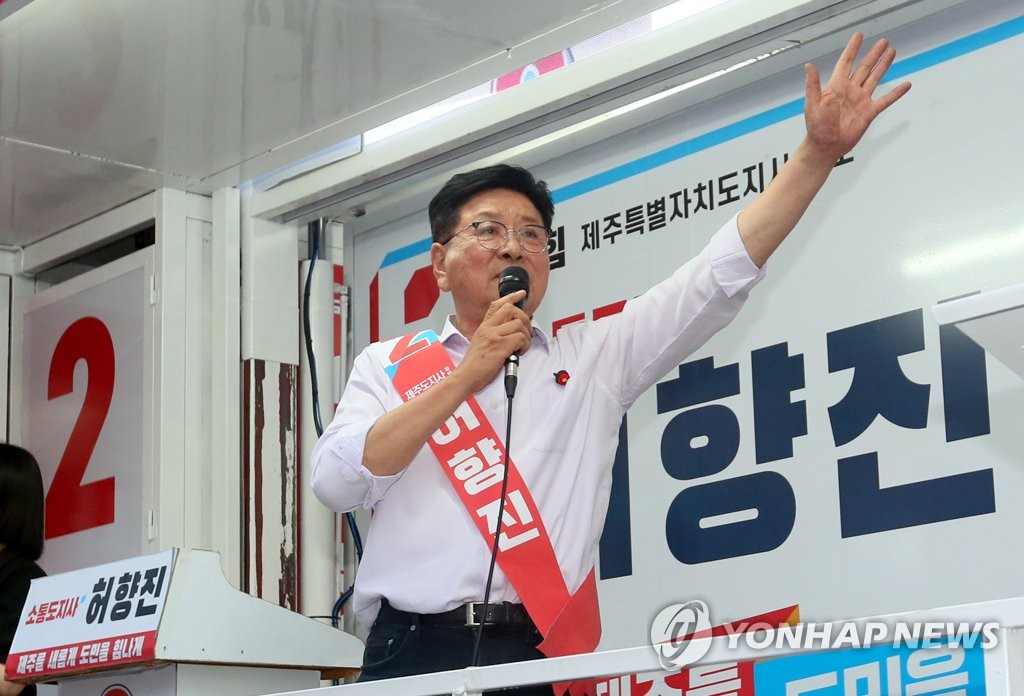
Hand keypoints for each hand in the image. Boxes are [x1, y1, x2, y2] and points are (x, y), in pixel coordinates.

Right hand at [455, 290, 531, 393]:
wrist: (466, 376)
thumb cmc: (474, 364)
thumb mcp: (480, 342)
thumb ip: (492, 334)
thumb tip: (510, 331)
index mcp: (484, 326)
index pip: (497, 304)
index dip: (511, 297)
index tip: (521, 294)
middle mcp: (489, 328)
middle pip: (511, 310)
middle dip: (525, 318)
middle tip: (526, 331)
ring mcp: (494, 336)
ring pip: (519, 324)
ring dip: (526, 335)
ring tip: (522, 346)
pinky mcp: (500, 346)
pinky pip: (521, 338)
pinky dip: (525, 345)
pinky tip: (519, 352)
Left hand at [804, 32, 911, 160]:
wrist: (826, 146)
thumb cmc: (816, 127)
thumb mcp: (812, 103)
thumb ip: (813, 84)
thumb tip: (809, 65)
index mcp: (836, 86)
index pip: (846, 62)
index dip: (852, 48)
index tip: (859, 35)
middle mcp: (850, 90)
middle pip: (864, 67)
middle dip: (873, 54)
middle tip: (883, 41)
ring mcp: (861, 100)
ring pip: (875, 78)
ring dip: (883, 65)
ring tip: (891, 52)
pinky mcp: (869, 112)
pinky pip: (885, 100)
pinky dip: (896, 93)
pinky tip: (906, 85)